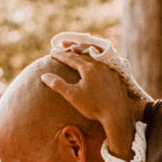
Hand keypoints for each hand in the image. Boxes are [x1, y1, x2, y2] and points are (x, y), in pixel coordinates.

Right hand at [41, 36, 146, 157]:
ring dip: (84, 52)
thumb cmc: (93, 106)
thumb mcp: (72, 96)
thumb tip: (44, 76)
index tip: (52, 53)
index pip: (71, 58)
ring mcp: (109, 70)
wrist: (117, 115)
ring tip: (77, 51)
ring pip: (94, 57)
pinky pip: (104, 62)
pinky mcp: (116, 76)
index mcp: (88, 68)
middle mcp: (99, 65)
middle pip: (82, 54)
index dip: (60, 55)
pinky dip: (95, 59)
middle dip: (71, 50)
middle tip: (62, 47)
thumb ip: (58, 84)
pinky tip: (95, 63)